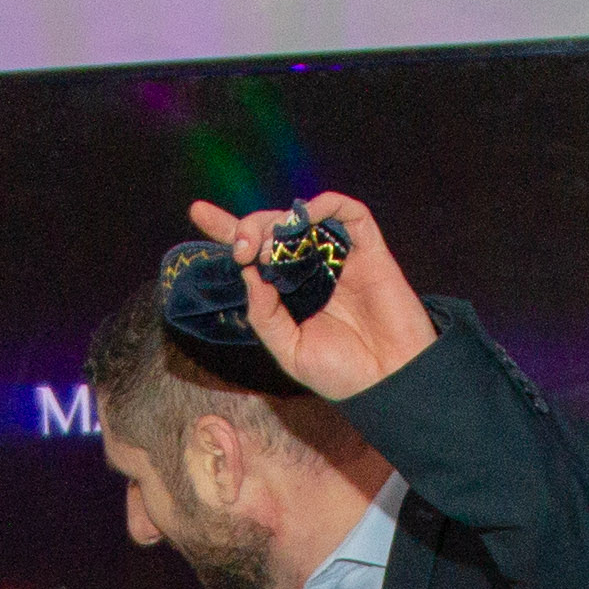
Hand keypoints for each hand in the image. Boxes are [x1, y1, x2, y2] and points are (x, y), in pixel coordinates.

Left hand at [188, 192, 438, 400]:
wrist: (390, 383)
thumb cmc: (344, 376)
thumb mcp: (289, 352)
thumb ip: (265, 316)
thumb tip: (249, 274)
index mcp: (291, 292)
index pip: (255, 253)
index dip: (228, 229)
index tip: (198, 211)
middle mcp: (313, 270)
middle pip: (274, 230)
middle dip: (251, 230)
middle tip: (242, 249)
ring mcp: (340, 258)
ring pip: (304, 218)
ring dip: (279, 220)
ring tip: (266, 243)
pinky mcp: (370, 251)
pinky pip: (349, 213)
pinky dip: (325, 205)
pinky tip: (305, 217)